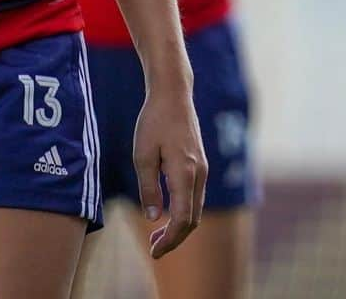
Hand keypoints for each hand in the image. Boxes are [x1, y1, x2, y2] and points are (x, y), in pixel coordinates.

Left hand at [133, 80, 206, 258]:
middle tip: (153, 248)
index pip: (183, 219)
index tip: (154, 252)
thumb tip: (154, 217)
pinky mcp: (200, 164)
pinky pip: (195, 197)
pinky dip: (184, 211)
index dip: (170, 239)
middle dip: (174, 238)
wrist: (173, 94)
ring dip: (179, 226)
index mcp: (185, 173)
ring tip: (157, 235)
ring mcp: (202, 169)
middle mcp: (199, 174)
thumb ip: (149, 187)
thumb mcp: (143, 153)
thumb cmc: (153, 120)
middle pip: (192, 219)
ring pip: (195, 209)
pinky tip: (167, 211)